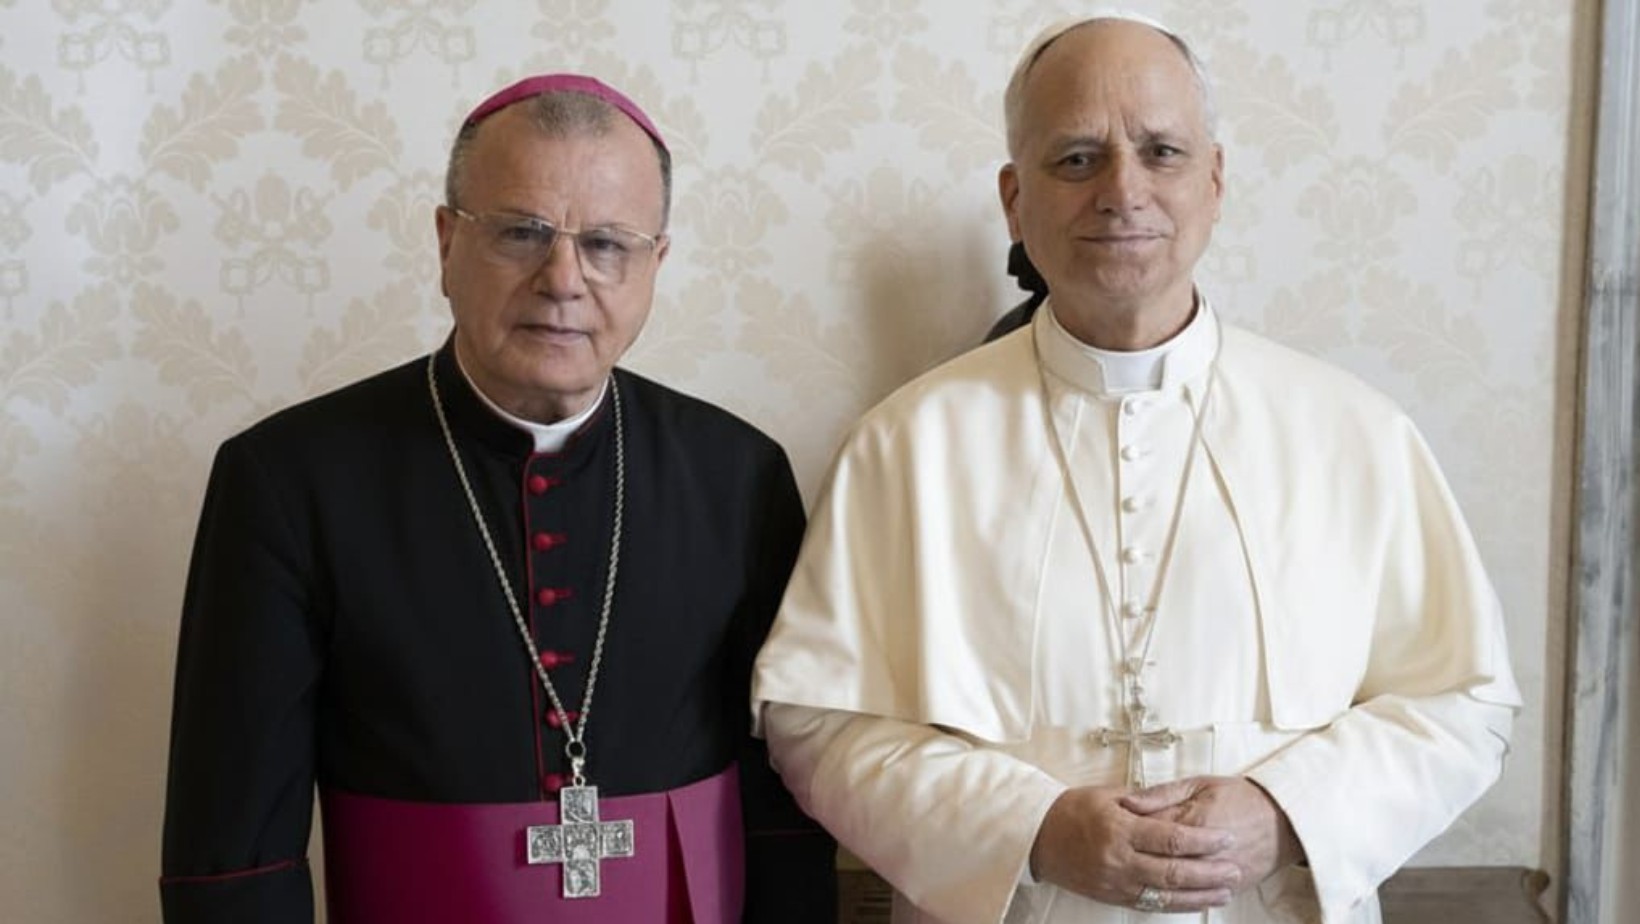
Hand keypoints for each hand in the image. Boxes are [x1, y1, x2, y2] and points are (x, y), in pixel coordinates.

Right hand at [1030, 785, 1241, 911]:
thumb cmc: (1072, 810)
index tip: (1226, 837)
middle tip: (1235, 868)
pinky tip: (1197, 902)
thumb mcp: (1107, 794)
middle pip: (1174, 872)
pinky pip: (1151, 905)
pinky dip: (1177, 905)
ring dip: (1200, 895)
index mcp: (1120, 829)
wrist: (1036, 838)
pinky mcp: (1112, 897)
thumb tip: (1175, 803)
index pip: (1171, 838)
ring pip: (1166, 895)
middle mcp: (1120, 860)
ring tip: (1225, 891)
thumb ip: (1143, 801)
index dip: (1203, 841)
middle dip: (1210, 872)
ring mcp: (1116, 883)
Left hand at [1121, 776, 1304, 892]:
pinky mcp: (1228, 887)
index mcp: (1191, 820)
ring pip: (1174, 885)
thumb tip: (1128, 802)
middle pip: (1156, 861)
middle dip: (1132, 861)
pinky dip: (1175, 898)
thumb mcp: (1199, 784)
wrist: (1284, 818)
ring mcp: (1215, 872)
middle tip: (1112, 857)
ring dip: (1148, 883)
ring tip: (1128, 877)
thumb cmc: (1240, 796)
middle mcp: (1202, 851)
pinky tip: (1157, 893)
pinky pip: (1196, 897)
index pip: (1148, 831)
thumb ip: (1161, 794)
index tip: (1108, 831)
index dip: (1126, 832)